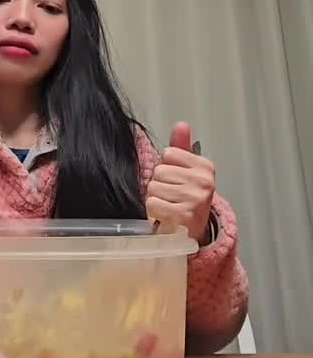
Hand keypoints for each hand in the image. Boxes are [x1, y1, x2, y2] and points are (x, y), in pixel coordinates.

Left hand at [146, 123, 215, 241]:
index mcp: (205, 167)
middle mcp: (204, 182)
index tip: (176, 181)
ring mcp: (195, 199)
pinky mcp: (183, 216)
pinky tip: (166, 216)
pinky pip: (152, 203)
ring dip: (156, 199)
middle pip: (159, 171)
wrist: (193, 232)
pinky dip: (154, 211)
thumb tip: (182, 125)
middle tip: (171, 197)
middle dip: (160, 185)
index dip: (166, 168)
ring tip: (168, 206)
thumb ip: (182, 148)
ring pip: (153, 188)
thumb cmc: (187, 200)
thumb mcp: (187, 171)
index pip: (168, 154)